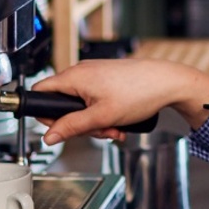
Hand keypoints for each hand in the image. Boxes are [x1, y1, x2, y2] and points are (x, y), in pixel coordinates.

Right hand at [30, 59, 208, 144]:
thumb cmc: (139, 93)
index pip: (40, 92)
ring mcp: (94, 75)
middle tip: (99, 131)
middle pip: (63, 104)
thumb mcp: (101, 117)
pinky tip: (118, 122)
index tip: (60, 129)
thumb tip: (49, 136)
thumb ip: (72, 127)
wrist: (168, 82)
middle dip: (79, 124)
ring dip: (94, 123)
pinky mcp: (106, 79)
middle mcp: (81, 72)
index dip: (45, 114)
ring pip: (81, 106)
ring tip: (113, 128)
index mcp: (74, 77)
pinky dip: (103, 114)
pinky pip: (94, 100)